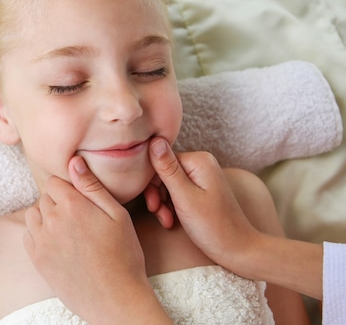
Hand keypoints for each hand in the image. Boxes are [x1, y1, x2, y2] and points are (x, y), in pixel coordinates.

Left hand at [23, 155, 166, 323]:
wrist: (116, 299)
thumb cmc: (124, 255)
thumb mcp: (117, 215)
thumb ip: (92, 186)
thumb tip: (74, 161)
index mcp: (73, 205)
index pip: (55, 181)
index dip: (68, 188)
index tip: (80, 200)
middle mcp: (52, 220)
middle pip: (45, 197)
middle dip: (58, 202)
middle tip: (78, 218)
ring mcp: (42, 241)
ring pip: (34, 215)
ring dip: (46, 216)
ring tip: (66, 229)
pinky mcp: (37, 259)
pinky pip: (28, 235)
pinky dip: (38, 234)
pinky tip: (56, 243)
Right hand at [146, 137, 257, 263]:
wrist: (238, 250)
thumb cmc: (213, 226)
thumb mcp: (184, 197)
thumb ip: (167, 168)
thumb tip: (154, 140)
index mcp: (199, 160)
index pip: (160, 161)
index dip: (152, 183)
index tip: (153, 205)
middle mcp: (201, 163)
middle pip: (163, 173)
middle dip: (157, 195)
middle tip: (158, 214)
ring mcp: (202, 177)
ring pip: (168, 184)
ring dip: (163, 203)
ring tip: (167, 221)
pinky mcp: (201, 190)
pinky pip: (177, 192)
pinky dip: (171, 207)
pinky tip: (172, 221)